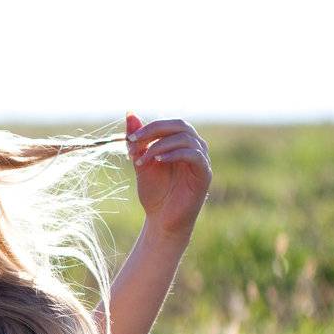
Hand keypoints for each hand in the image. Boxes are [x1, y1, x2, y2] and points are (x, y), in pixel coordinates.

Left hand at [126, 114, 210, 239]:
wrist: (161, 219)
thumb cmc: (154, 192)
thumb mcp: (141, 163)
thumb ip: (138, 141)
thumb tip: (130, 113)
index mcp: (180, 143)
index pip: (169, 124)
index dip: (149, 127)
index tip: (129, 139)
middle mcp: (194, 147)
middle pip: (180, 125)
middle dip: (154, 130)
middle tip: (133, 141)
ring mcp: (201, 160)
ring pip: (185, 138)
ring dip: (159, 146)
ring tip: (142, 160)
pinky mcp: (204, 173)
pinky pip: (193, 155)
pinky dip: (174, 154)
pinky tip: (158, 162)